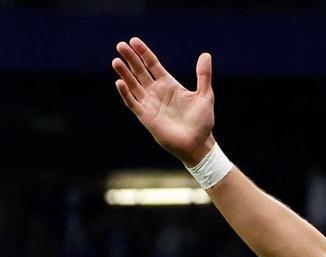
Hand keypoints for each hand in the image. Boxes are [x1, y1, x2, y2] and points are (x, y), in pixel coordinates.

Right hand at [112, 37, 215, 166]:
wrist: (198, 144)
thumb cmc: (203, 122)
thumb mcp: (205, 95)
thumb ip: (203, 75)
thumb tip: (206, 54)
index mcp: (169, 84)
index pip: (152, 64)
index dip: (143, 53)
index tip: (134, 40)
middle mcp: (157, 92)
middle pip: (140, 71)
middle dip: (130, 58)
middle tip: (120, 45)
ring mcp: (150, 104)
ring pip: (133, 85)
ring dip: (124, 73)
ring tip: (116, 60)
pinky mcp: (146, 117)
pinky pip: (132, 103)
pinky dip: (126, 93)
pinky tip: (120, 82)